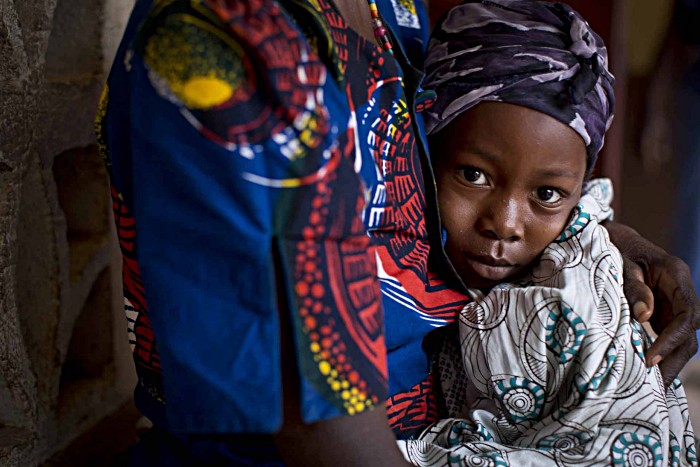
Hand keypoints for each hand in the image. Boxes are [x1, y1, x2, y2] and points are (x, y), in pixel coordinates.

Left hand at [606, 221, 699, 385]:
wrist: (613, 237)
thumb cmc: (615, 246)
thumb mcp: (620, 262)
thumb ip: (632, 286)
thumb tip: (644, 316)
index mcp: (676, 275)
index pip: (688, 315)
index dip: (672, 339)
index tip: (651, 359)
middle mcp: (682, 292)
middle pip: (690, 333)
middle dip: (675, 359)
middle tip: (656, 385)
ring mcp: (674, 304)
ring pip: (683, 338)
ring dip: (670, 362)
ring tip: (652, 386)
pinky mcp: (664, 312)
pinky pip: (669, 337)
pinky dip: (661, 354)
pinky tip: (648, 374)